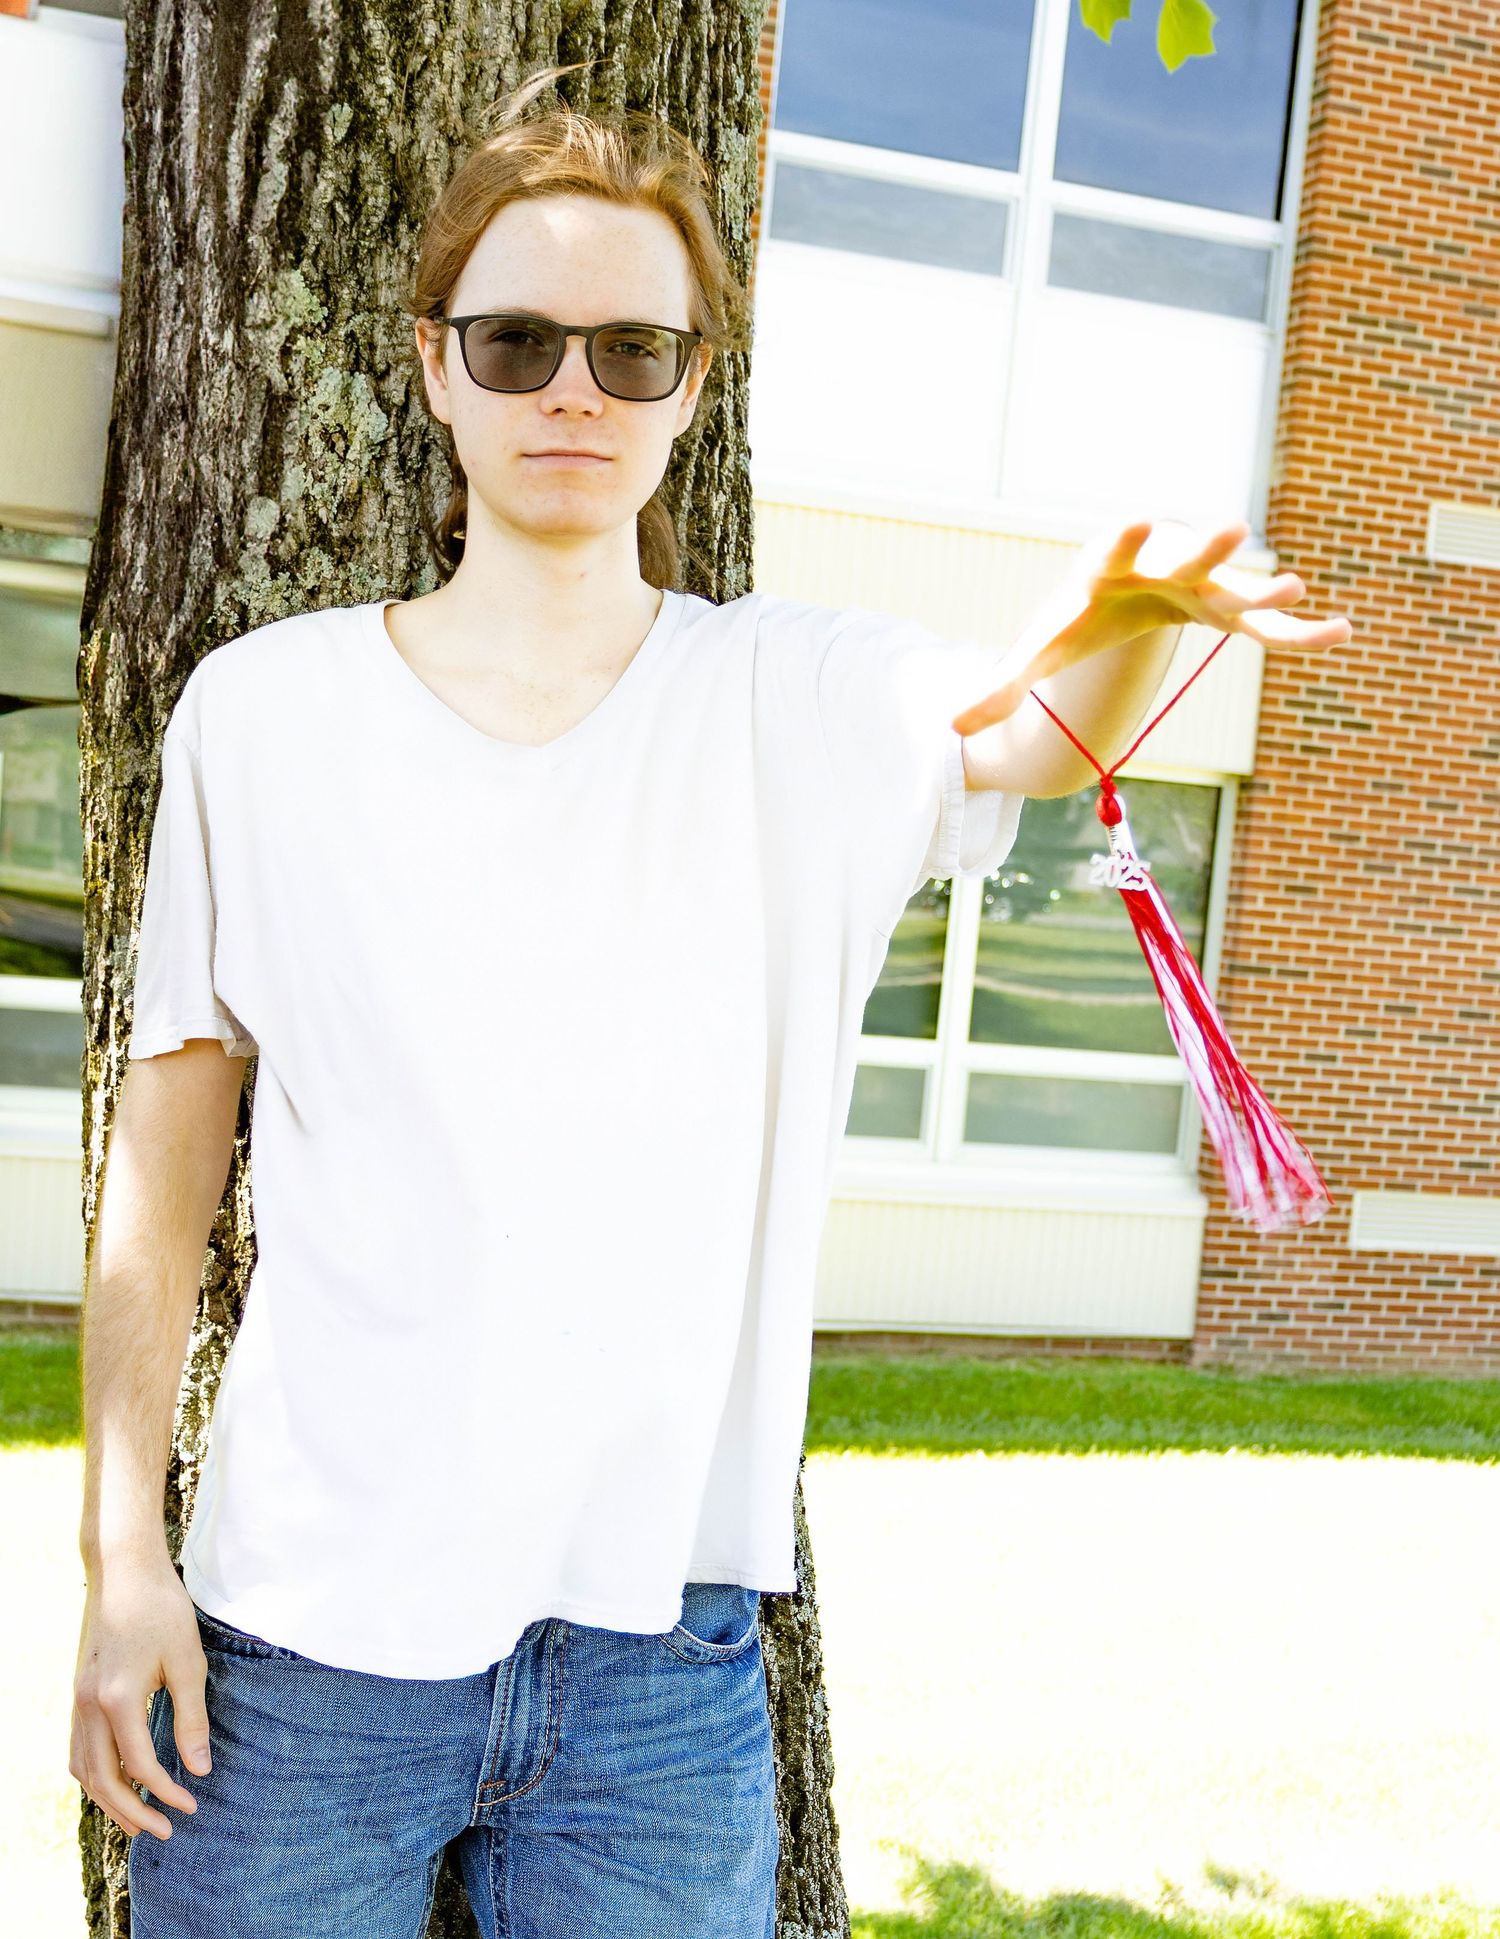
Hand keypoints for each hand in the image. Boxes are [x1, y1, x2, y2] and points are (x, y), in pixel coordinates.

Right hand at [70, 1556, 211, 1839]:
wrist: (124, 1569)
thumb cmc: (162, 1609)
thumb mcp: (188, 1661)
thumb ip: (192, 1718)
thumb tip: (200, 1770)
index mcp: (118, 1700)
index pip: (140, 1767)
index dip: (167, 1792)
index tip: (193, 1805)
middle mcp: (89, 1707)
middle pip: (103, 1781)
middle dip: (134, 1812)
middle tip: (166, 1830)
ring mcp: (78, 1701)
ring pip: (83, 1770)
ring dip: (109, 1800)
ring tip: (140, 1817)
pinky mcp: (78, 1693)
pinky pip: (78, 1750)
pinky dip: (94, 1775)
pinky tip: (116, 1781)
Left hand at [951, 516, 1353, 733]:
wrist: (1120, 591)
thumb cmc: (1077, 616)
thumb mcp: (1040, 650)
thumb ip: (1002, 686)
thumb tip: (952, 727)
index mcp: (1106, 566)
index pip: (1111, 550)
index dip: (1121, 540)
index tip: (1130, 521)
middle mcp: (1159, 564)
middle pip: (1183, 556)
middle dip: (1207, 547)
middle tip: (1234, 528)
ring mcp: (1199, 584)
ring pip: (1232, 588)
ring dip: (1262, 591)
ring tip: (1297, 590)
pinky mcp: (1225, 609)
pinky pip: (1262, 626)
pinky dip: (1295, 632)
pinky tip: (1339, 634)